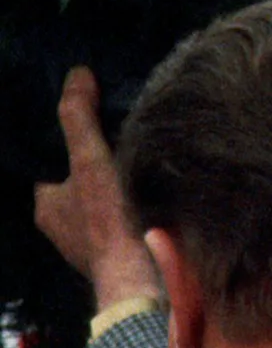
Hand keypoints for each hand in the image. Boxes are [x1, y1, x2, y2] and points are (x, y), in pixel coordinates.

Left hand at [31, 67, 156, 309]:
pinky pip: (117, 218)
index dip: (72, 142)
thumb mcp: (90, 159)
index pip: (53, 164)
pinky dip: (128, 203)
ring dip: (114, 183)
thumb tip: (76, 75)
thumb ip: (80, 119)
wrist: (139, 273)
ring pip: (97, 201)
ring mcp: (86, 243)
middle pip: (76, 181)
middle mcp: (60, 227)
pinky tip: (149, 191)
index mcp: (46, 205)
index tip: (96, 123)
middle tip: (122, 138)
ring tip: (140, 159)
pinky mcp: (114, 252)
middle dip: (95, 162)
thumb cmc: (108, 217)